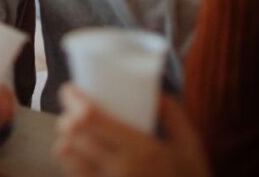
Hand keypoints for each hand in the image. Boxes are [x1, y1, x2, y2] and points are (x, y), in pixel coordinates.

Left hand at [54, 84, 209, 176]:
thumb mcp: (192, 146)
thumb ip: (174, 114)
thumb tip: (153, 93)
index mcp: (142, 150)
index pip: (91, 119)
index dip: (74, 100)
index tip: (70, 90)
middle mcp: (120, 170)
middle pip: (73, 135)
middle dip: (67, 119)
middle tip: (73, 112)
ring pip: (67, 157)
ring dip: (66, 141)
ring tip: (74, 134)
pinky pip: (74, 176)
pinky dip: (70, 162)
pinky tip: (79, 157)